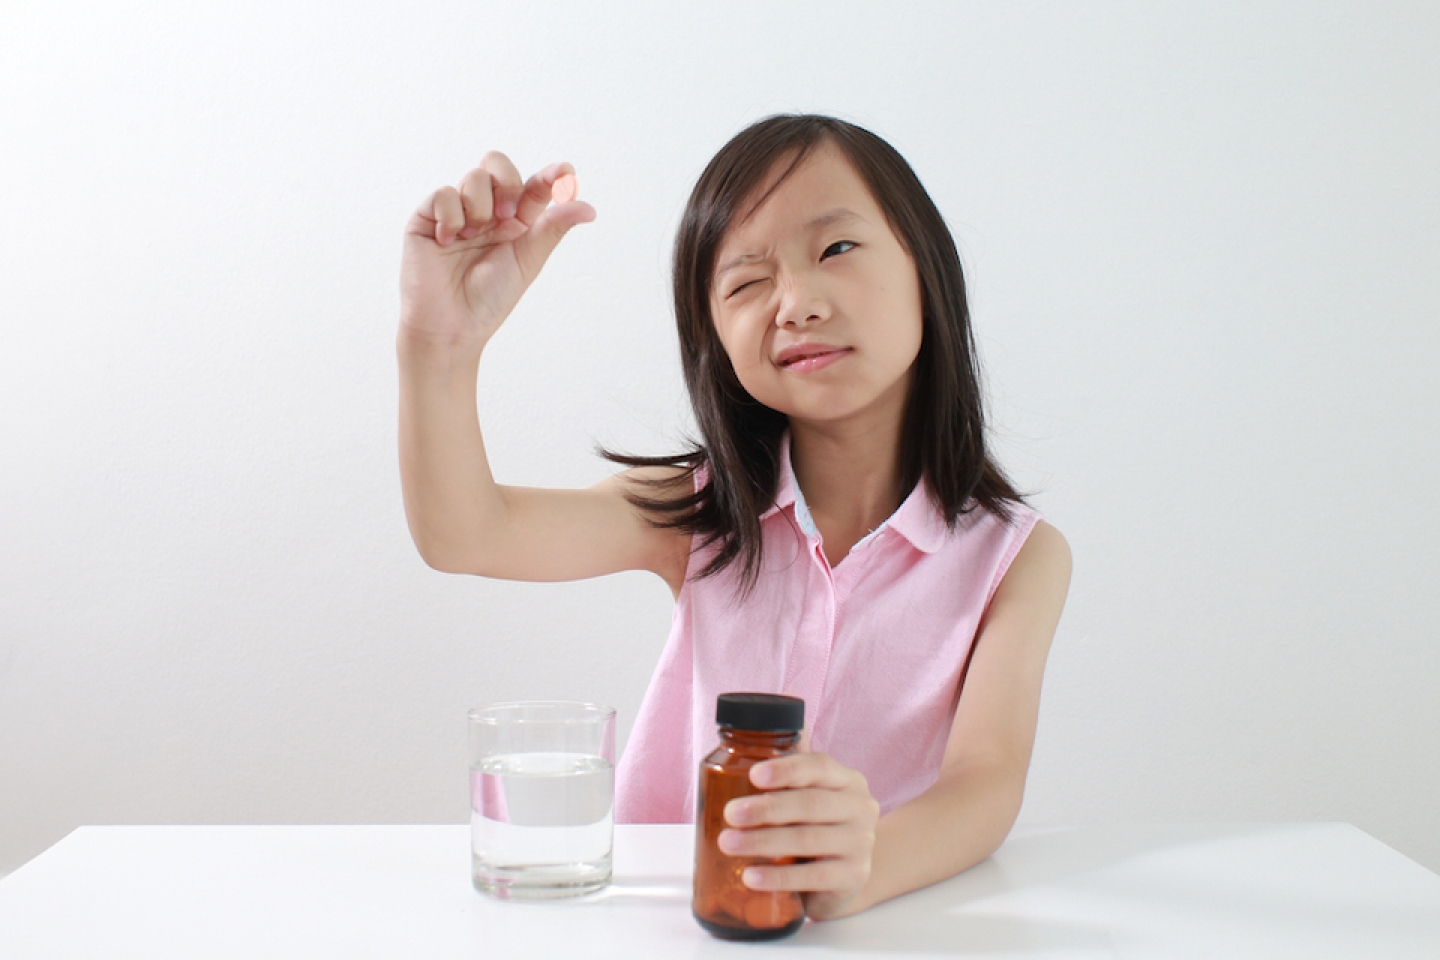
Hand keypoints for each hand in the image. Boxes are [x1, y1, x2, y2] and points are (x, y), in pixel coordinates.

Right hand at [399, 151, 595, 355]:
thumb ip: (553, 227)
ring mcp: (457, 211)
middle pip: (497, 164)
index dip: (550, 176)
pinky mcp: (427, 217)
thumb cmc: (491, 298)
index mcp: (515, 221)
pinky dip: (451, 217)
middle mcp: (487, 211)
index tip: (565, 172)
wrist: (452, 324)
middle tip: (506, 216)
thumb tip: (589, 208)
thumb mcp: (529, 259)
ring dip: (479, 207)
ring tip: (472, 237)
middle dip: (507, 182)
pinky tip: (448, 241)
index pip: (534, 186)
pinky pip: (443, 194)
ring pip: (474, 177)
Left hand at [718, 749, 881, 920]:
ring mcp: (861, 844)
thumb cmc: (818, 826)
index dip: (786, 769)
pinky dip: (779, 877)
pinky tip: (751, 877)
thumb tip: (754, 734)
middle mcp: (860, 808)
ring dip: (763, 842)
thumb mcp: (808, 796)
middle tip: (730, 813)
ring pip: (808, 840)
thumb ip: (789, 770)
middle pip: (811, 804)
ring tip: (728, 843)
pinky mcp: (854, 877)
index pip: (819, 766)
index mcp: (847, 780)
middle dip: (766, 808)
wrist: (847, 875)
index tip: (754, 775)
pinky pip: (814, 877)